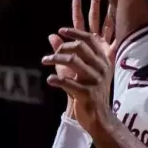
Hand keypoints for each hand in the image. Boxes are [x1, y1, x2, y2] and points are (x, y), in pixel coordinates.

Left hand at [41, 0, 116, 123]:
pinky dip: (56, 80)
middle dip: (62, 47)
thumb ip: (66, 53)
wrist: (98, 117)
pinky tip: (49, 79)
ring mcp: (95, 80)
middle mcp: (101, 68)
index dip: (74, 32)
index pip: (89, 39)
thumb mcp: (78, 70)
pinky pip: (68, 82)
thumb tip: (52, 36)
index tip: (60, 31)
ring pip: (72, 61)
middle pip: (80, 47)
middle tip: (50, 53)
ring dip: (55, 59)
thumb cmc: (87, 92)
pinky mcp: (87, 93)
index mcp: (103, 60)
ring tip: (44, 61)